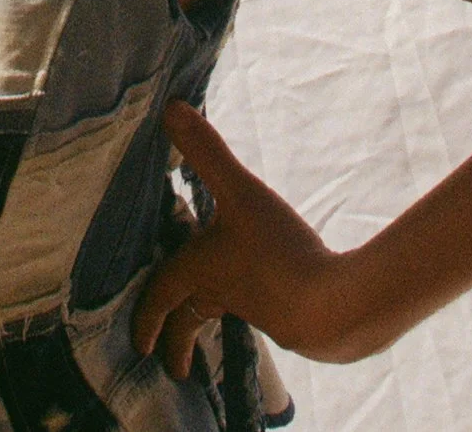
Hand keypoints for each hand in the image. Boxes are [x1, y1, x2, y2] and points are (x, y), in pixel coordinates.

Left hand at [132, 103, 362, 373]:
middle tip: (167, 363)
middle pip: (190, 320)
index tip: (140, 344)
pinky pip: (257, 310)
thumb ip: (207, 151)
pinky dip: (248, 306)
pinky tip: (267, 299)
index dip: (148, 314)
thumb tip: (169, 107)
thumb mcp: (239, 192)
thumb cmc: (277, 251)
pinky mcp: (286, 313)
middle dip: (176, 339)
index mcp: (201, 272)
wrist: (331, 307)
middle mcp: (222, 294)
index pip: (163, 295)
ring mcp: (256, 308)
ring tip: (210, 330)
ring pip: (222, 315)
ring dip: (210, 324)